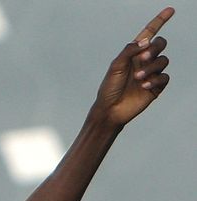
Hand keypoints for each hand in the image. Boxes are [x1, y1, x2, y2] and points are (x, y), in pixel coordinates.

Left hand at [93, 7, 173, 127]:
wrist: (110, 109)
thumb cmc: (109, 87)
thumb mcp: (116, 66)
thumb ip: (129, 50)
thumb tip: (146, 40)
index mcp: (134, 53)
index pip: (149, 33)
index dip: (159, 21)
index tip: (170, 10)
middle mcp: (144, 60)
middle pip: (160, 44)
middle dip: (154, 48)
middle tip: (142, 58)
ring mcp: (151, 73)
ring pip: (163, 60)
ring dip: (151, 67)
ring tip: (138, 78)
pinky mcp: (156, 86)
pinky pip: (165, 77)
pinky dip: (155, 80)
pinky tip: (143, 86)